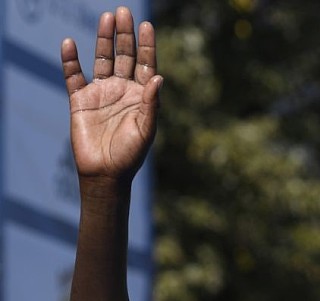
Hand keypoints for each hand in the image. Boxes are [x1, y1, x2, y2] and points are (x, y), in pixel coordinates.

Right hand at [62, 7, 161, 184]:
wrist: (104, 174)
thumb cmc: (130, 155)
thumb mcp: (145, 130)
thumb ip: (152, 104)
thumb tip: (158, 77)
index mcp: (141, 97)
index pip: (145, 64)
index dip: (146, 45)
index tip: (146, 24)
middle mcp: (122, 90)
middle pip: (124, 56)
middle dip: (125, 35)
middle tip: (123, 12)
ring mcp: (101, 93)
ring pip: (102, 60)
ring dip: (104, 40)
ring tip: (106, 18)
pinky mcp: (79, 100)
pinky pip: (73, 75)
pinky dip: (70, 60)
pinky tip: (70, 43)